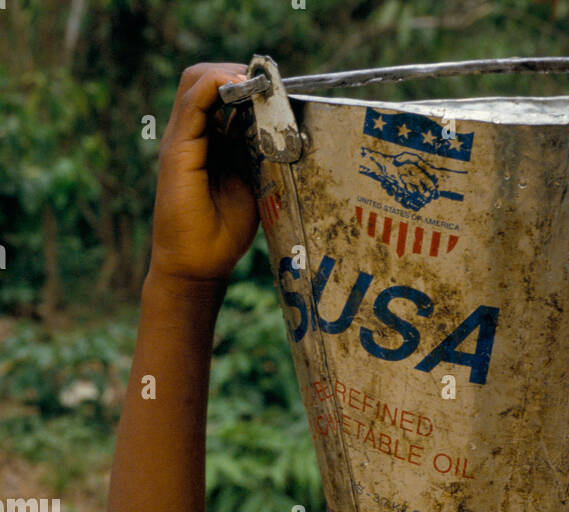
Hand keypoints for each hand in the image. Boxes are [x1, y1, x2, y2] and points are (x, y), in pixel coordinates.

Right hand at [149, 63, 259, 285]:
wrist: (197, 267)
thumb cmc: (222, 233)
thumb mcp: (250, 184)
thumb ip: (257, 154)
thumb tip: (279, 128)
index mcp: (208, 142)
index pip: (220, 94)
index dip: (246, 86)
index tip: (275, 89)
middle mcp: (191, 136)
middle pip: (205, 80)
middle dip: (238, 74)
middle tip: (268, 84)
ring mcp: (181, 141)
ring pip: (196, 82)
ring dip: (229, 75)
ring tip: (258, 83)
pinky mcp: (176, 151)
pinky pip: (192, 103)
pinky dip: (214, 85)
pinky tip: (237, 85)